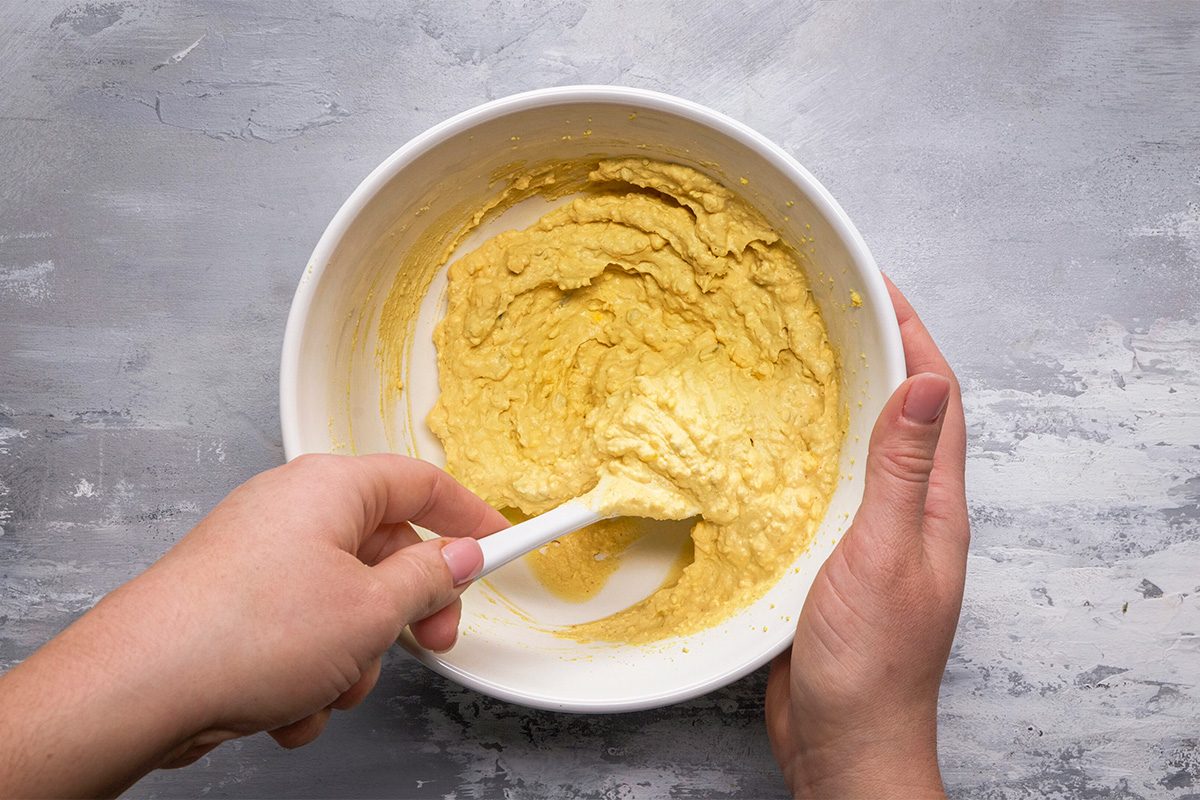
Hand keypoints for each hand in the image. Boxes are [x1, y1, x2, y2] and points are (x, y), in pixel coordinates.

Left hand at [0, 454, 505, 797]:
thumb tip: (458, 559)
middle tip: (429, 640)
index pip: (420, 483)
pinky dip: (307, 672)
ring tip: (328, 687)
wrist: (141, 686)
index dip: (467, 514)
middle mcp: (292, 511)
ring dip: (352, 656)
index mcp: (330, 488)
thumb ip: (428, 580)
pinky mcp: (234, 601)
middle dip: (406, 610)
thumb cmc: (245, 633)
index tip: (498, 542)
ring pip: (343, 602)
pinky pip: (300, 630)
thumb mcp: (371, 611)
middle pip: (383, 549)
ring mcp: (259, 556)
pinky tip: (287, 705)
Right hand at [766, 278, 968, 798]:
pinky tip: (765, 444)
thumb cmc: (871, 662)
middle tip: (825, 311)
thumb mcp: (885, 555)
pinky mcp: (830, 560)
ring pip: (857, 448)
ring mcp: (868, 536)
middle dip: (873, 355)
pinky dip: (802, 452)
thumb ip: (902, 473)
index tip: (877, 287)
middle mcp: (907, 513)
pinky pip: (821, 488)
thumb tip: (928, 384)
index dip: (913, 337)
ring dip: (836, 399)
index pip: (936, 399)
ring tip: (792, 358)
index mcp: (934, 506)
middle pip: (898, 414)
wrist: (845, 742)